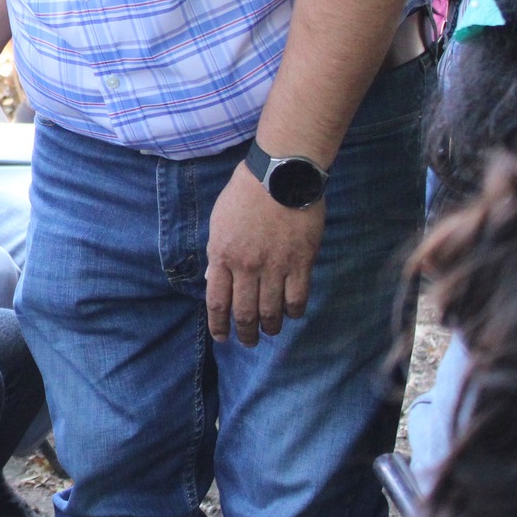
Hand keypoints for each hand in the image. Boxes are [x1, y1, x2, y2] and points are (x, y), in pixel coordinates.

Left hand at [204, 162, 324, 345]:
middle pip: (244, 312)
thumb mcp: (219, 222)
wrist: (281, 174)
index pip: (217, 302)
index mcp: (222, 255)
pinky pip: (297, 298)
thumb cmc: (245, 193)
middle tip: (248, 342)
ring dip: (270, 327)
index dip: (219, 325)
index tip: (222, 337)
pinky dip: (294, 312)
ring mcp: (275, 266)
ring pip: (271, 311)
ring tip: (270, 333)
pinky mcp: (301, 262)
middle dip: (245, 333)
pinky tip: (292, 314)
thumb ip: (218, 253)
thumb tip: (215, 279)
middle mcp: (246, 266)